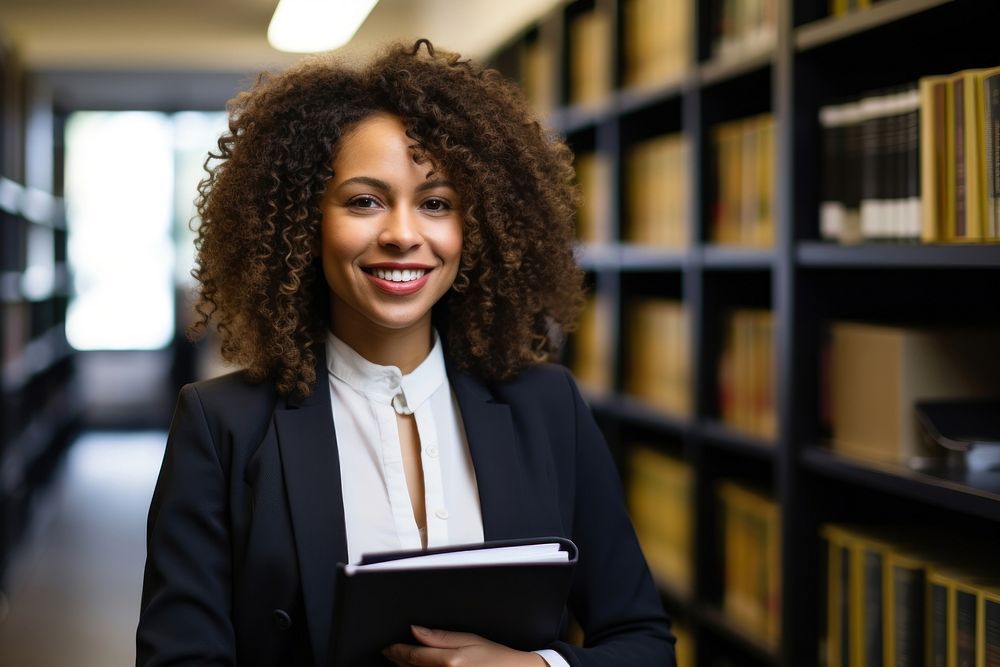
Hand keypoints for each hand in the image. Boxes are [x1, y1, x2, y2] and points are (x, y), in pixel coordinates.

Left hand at [383, 625, 547, 666]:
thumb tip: (415, 629)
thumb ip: (440, 637)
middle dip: (397, 660)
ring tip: (398, 661)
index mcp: (449, 662)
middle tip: (389, 651)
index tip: (388, 646)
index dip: (397, 650)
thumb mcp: (470, 640)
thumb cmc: (495, 658)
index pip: (413, 655)